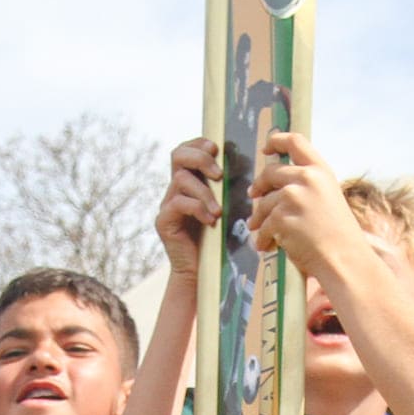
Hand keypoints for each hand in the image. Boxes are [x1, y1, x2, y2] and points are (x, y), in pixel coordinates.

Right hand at [158, 139, 222, 279]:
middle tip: (219, 174)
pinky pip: (178, 203)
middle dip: (200, 159)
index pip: (185, 149)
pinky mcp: (164, 221)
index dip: (198, 143)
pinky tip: (210, 220)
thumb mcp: (226, 208)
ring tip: (218, 210)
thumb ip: (227, 189)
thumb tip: (248, 167)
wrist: (201, 271)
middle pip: (177, 155)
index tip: (216, 148)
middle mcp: (175, 189)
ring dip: (204, 191)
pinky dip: (197, 208)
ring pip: (180, 179)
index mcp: (189, 182)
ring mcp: (167, 204)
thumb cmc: (218, 240)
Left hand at [247, 130, 366, 284]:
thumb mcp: (328, 197)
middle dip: (259, 185)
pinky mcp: (281, 219)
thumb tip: (276, 184)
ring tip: (259, 230)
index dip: (277, 141)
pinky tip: (267, 246)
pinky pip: (264, 226)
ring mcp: (292, 198)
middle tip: (253, 194)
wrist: (344, 258)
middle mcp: (307, 179)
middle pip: (270, 172)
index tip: (266, 149)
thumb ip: (307, 185)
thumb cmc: (338, 234)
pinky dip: (263, 238)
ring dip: (259, 218)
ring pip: (263, 203)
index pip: (295, 141)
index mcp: (321, 171)